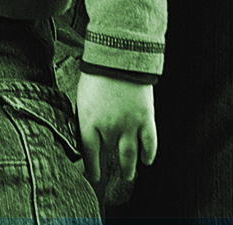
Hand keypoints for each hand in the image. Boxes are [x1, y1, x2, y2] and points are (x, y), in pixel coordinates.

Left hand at [76, 72, 156, 199]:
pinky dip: (148, 154)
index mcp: (89, 123)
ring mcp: (129, 126)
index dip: (92, 168)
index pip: (89, 154)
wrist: (118, 55)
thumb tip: (86, 136)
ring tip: (128, 174)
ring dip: (129, 169)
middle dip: (113, 168)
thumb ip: (85, 119)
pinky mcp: (145, 119)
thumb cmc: (97, 73)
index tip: (94, 176)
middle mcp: (109, 129)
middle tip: (116, 175)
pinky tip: (147, 159)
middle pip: (111, 155)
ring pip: (130, 157)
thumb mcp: (83, 98)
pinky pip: (149, 144)